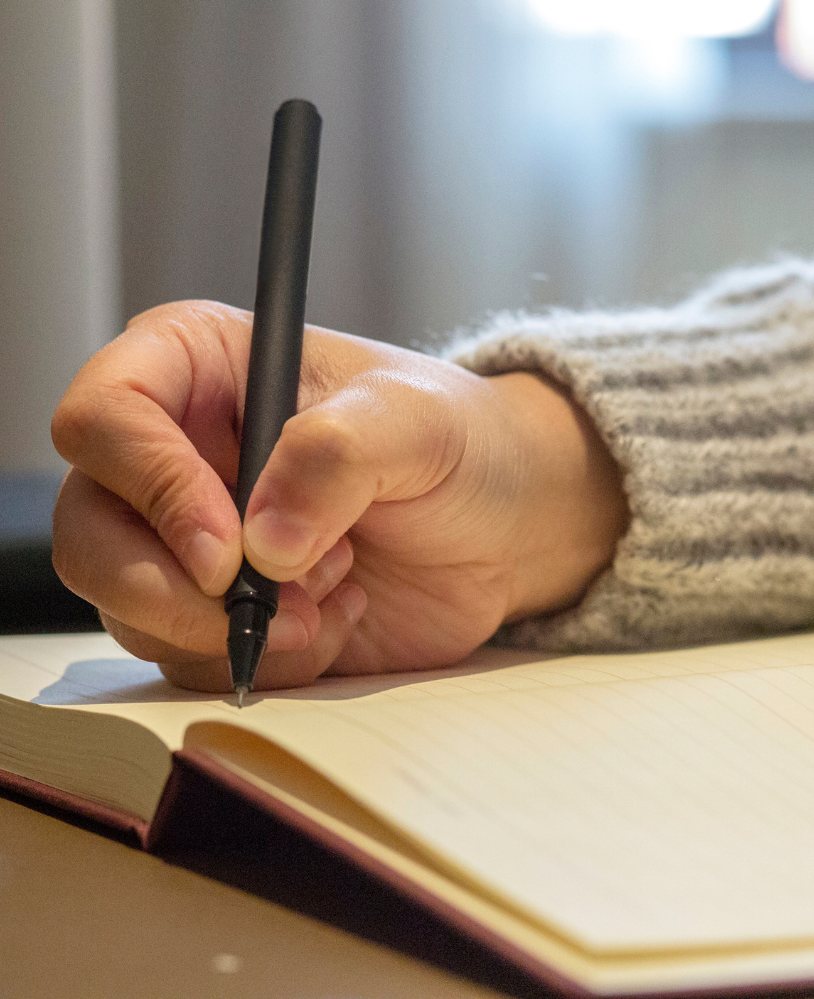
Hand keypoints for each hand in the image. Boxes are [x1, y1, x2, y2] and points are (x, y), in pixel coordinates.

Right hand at [52, 301, 627, 690]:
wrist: (505, 523)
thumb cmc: (460, 441)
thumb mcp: (416, 420)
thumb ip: (336, 455)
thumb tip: (261, 544)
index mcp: (202, 370)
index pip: (105, 416)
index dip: (148, 485)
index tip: (227, 547)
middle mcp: (181, 456)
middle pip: (90, 530)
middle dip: (168, 586)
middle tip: (259, 601)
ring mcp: (196, 542)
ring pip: (132, 609)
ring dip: (233, 626)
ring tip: (336, 584)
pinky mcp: (228, 613)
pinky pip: (197, 660)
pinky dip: (268, 658)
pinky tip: (337, 615)